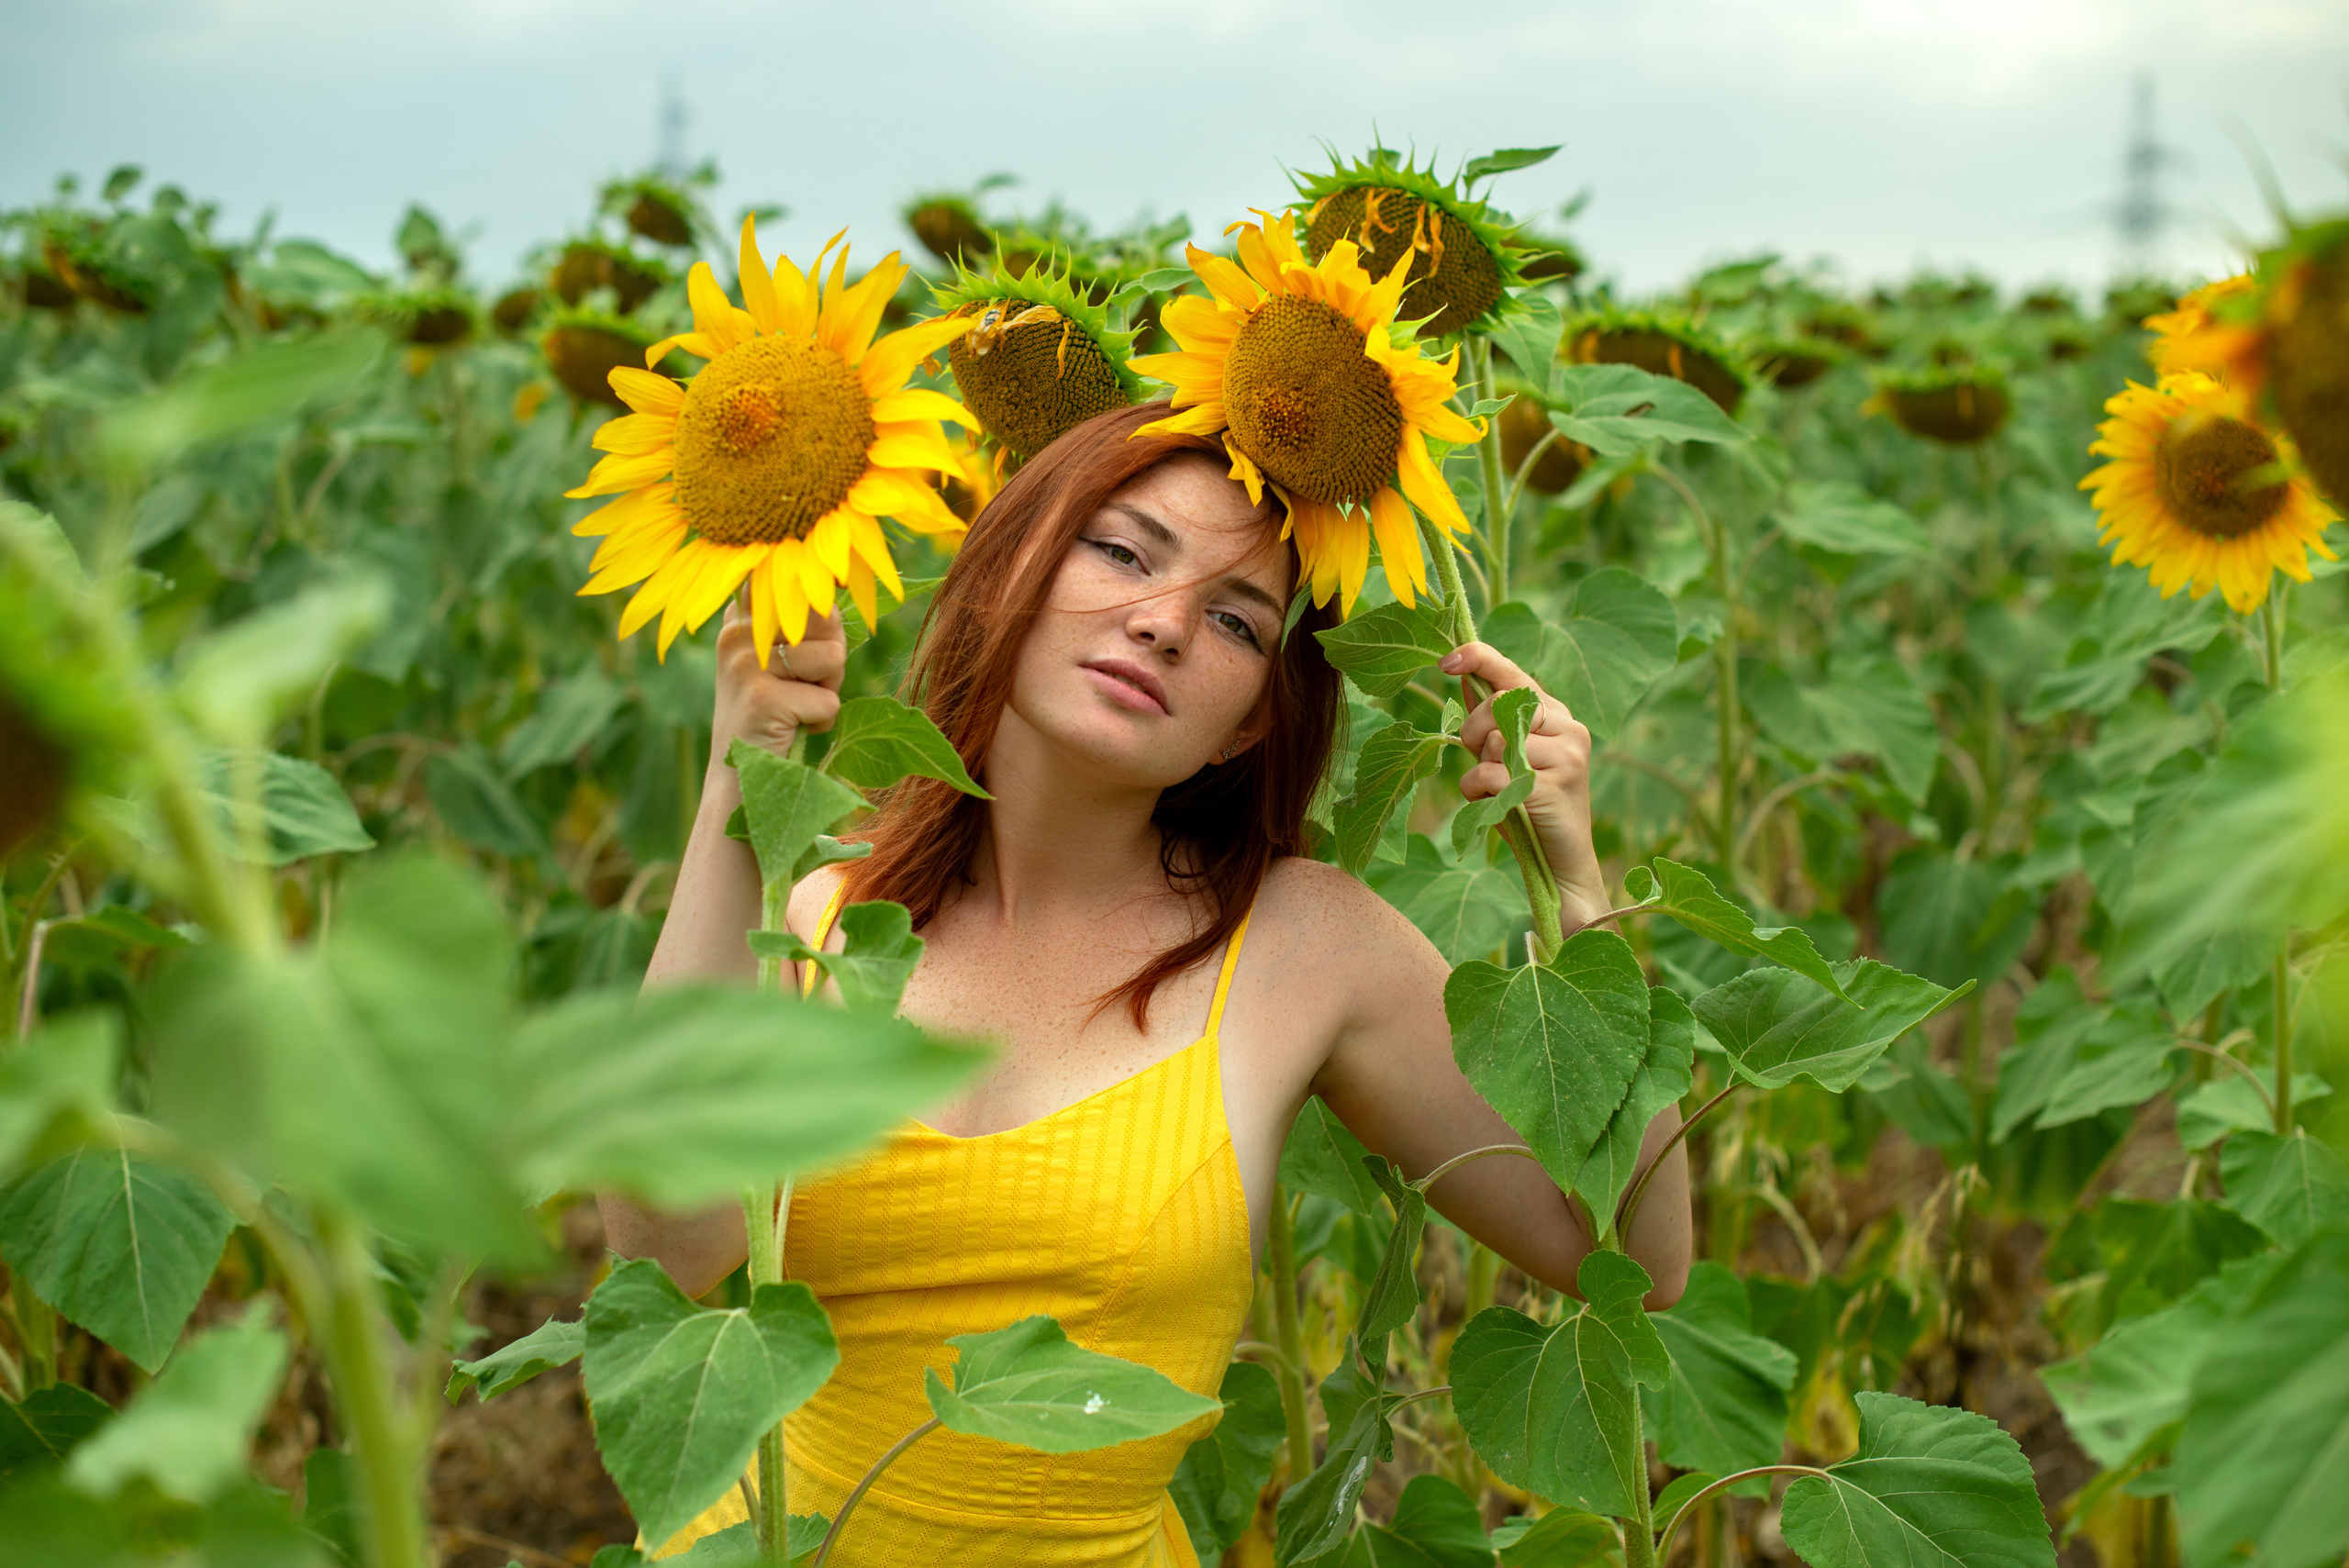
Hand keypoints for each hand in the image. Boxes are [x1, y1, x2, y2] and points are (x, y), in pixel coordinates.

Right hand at [710, 592, 843, 771]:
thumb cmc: (774, 716)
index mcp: (742, 618)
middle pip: (826, 617)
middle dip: (830, 658)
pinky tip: (791, 730)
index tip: (820, 622)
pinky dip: (821, 722)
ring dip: (827, 691)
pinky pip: (828, 701)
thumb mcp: (786, 662)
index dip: (824, 605)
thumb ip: (807, 627)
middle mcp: (738, 633)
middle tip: (802, 688)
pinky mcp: (762, 697)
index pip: (800, 584)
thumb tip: (834, 604)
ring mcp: (746, 663)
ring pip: (833, 657)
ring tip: (795, 709)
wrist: (740, 780)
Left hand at [1441, 642, 1609, 926]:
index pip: (1514, 673)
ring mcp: (1567, 757)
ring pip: (1494, 741)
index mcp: (1557, 715)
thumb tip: (1462, 673)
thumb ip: (1489, 720)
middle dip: (1472, 729)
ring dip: (1477, 769)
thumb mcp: (1506, 758)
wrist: (1561, 862)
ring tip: (1493, 791)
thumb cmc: (1529, 808)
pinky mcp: (1555, 787)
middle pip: (1498, 703)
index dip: (1478, 658)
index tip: (1445, 661)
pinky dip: (1479, 792)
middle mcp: (1569, 728)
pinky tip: (1493, 806)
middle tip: (1474, 757)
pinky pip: (1493, 775)